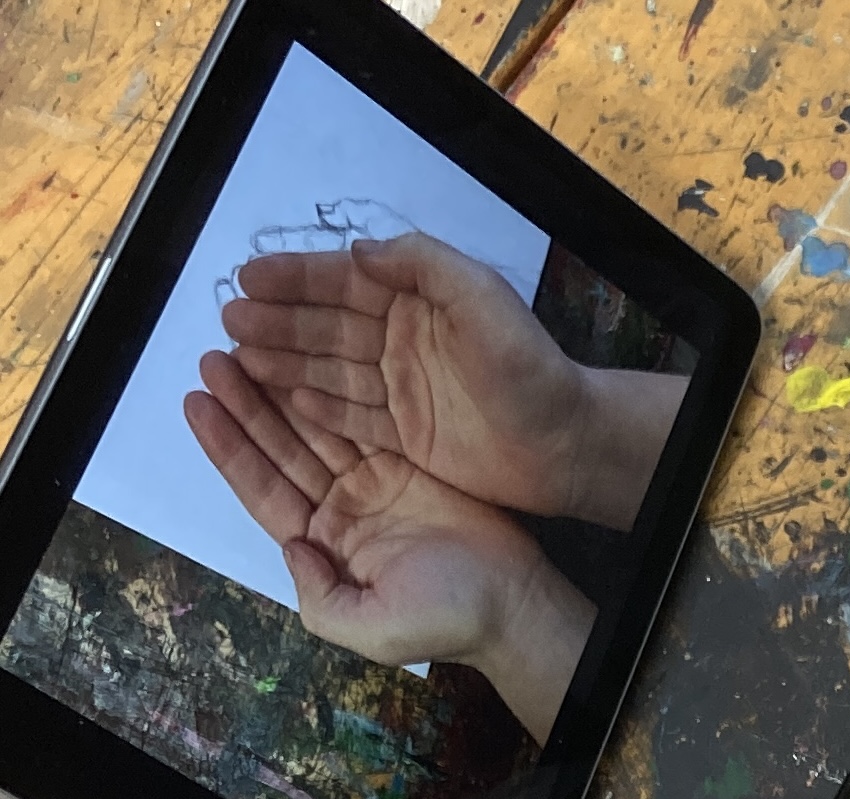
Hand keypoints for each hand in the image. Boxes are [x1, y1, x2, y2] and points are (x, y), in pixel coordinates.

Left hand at [186, 349, 593, 742]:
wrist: (516, 602)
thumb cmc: (447, 620)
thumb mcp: (368, 628)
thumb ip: (318, 596)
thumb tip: (293, 547)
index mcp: (325, 548)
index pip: (264, 491)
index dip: (228, 448)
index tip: (196, 404)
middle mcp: (342, 512)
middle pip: (281, 451)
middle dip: (245, 406)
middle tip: (212, 359)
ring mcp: (375, 484)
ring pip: (314, 429)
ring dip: (277, 391)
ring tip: (241, 347)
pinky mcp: (409, 462)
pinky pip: (360, 420)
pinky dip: (329, 391)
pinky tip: (300, 361)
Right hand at [221, 234, 683, 530]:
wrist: (564, 441)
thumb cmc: (528, 366)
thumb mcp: (479, 296)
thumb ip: (421, 264)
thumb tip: (358, 250)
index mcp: (417, 300)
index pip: (344, 282)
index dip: (295, 277)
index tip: (248, 276)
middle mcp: (402, 341)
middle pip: (327, 326)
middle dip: (277, 320)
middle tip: (229, 319)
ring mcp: (402, 388)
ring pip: (330, 369)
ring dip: (285, 361)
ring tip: (238, 355)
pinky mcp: (407, 434)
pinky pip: (352, 416)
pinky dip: (317, 406)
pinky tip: (282, 397)